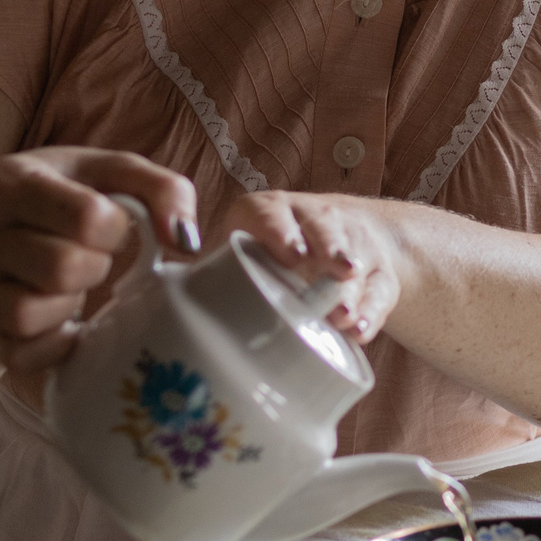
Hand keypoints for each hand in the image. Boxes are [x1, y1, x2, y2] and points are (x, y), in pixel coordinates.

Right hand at [0, 147, 199, 373]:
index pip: (85, 217)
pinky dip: (56, 346)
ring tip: (75, 286)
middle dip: (96, 266)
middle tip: (94, 256)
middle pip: (60, 268)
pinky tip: (68, 323)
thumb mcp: (110, 172)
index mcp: (8, 181)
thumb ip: (162, 189)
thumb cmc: (66, 195)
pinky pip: (19, 355)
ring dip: (69, 305)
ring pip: (25, 315)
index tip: (113, 224)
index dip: (117, 228)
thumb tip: (186, 242)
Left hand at [213, 190, 401, 343]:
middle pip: (323, 228)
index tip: (290, 255)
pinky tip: (359, 330)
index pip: (270, 211)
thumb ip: (208, 268)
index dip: (279, 230)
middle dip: (329, 252)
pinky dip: (371, 312)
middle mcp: (312, 220)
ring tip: (343, 314)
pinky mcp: (378, 273)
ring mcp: (350, 244)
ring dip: (349, 287)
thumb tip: (161, 293)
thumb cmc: (271, 257)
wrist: (345, 244)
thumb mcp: (241, 251)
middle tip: (332, 277)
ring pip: (354, 257)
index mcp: (270, 212)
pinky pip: (379, 290)